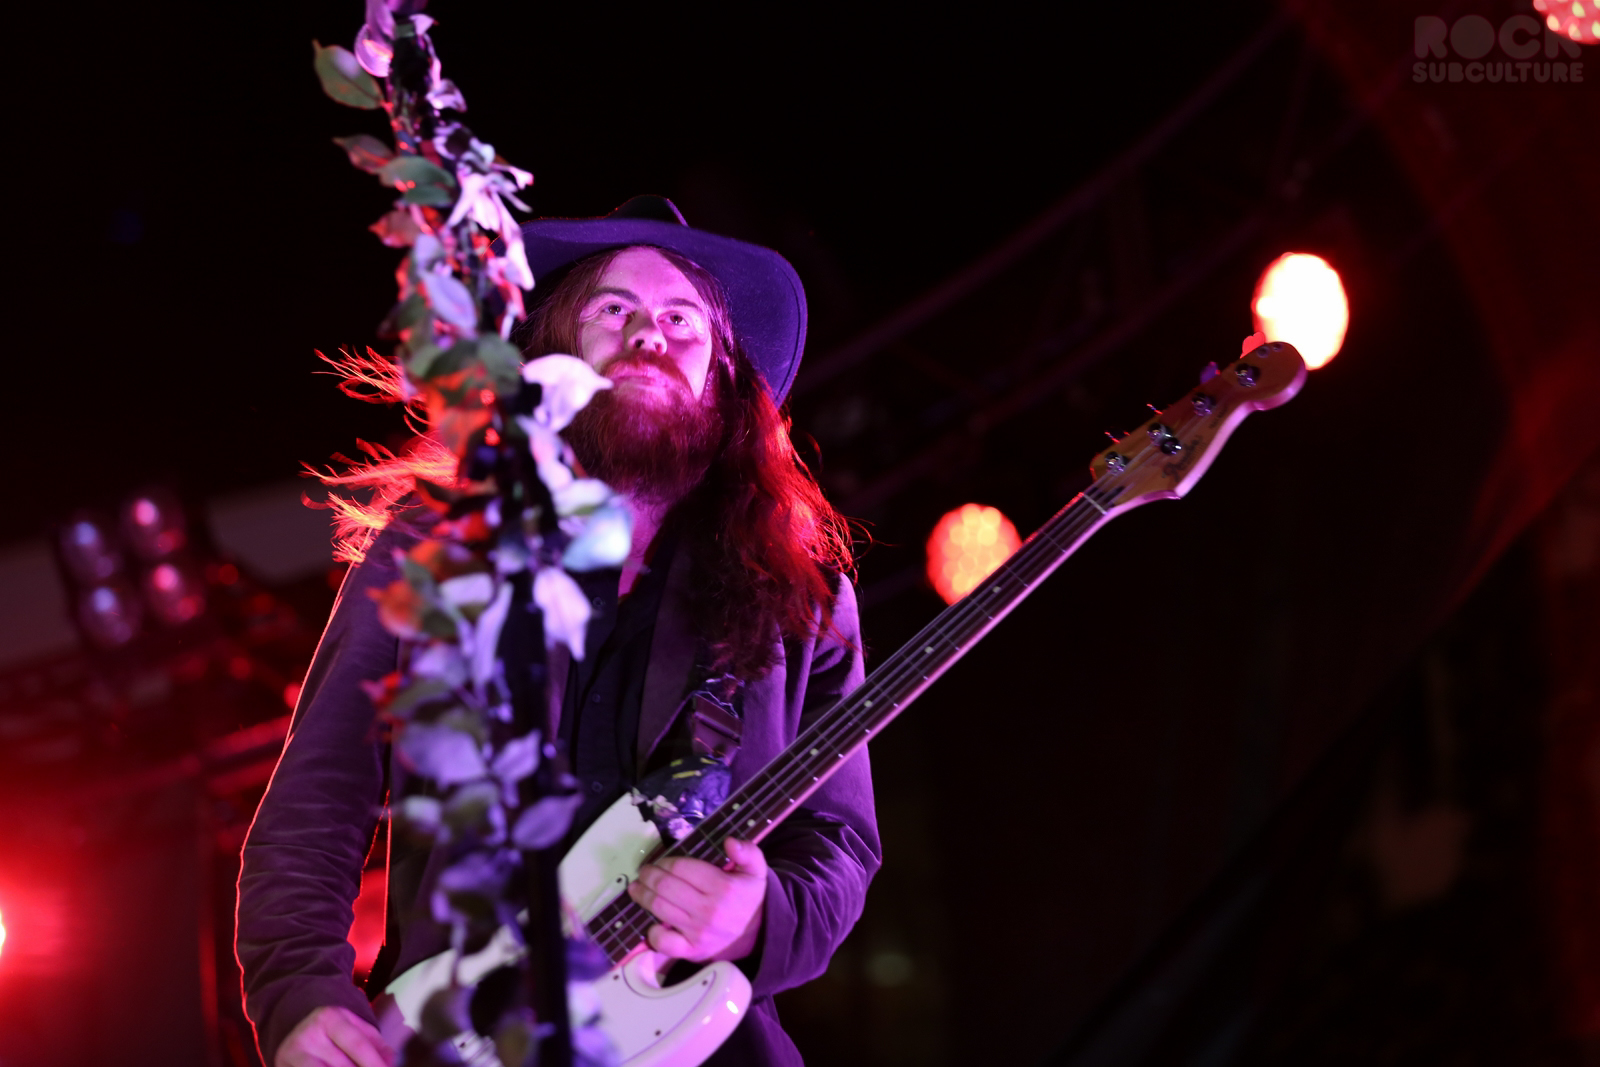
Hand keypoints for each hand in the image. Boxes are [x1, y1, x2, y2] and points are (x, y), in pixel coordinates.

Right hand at [276, 1005, 393, 1066]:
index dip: (375, 1063)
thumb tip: (392, 1062)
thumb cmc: (334, 1031)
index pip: (357, 1044)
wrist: (295, 1026)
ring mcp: (292, 1054)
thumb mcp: (355, 1027)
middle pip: (343, 1066)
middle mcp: (308, 1034)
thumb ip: (376, 1044)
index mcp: (329, 1017)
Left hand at [627, 837, 766, 961]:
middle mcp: (708, 910)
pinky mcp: (692, 951)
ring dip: (643, 896)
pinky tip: (651, 922)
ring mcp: (698, 932)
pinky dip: (653, 933)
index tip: (661, 861)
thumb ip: (748, 852)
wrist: (760, 935)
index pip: (682, 868)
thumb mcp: (756, 871)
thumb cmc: (750, 898)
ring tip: (637, 888)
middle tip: (644, 872)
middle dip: (649, 876)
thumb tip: (730, 841)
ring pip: (660, 909)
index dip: (666, 862)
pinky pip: (665, 943)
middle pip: (665, 887)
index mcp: (722, 887)